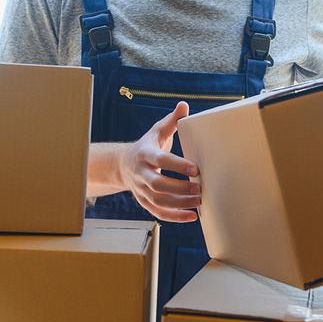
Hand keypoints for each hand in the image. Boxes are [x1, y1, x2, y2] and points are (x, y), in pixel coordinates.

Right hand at [119, 101, 200, 222]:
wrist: (122, 164)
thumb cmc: (147, 146)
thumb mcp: (156, 131)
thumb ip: (172, 121)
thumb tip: (184, 105)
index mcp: (145, 153)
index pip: (161, 160)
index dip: (177, 165)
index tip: (195, 169)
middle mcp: (141, 173)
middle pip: (158, 184)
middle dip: (180, 188)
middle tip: (199, 188)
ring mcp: (141, 189)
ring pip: (159, 201)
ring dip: (179, 203)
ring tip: (199, 201)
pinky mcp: (144, 201)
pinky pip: (158, 213)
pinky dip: (175, 217)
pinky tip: (191, 216)